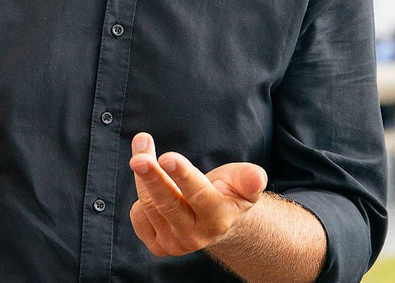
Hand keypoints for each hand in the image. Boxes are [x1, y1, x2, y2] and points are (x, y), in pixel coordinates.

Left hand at [128, 132, 266, 256]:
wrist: (219, 222)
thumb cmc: (230, 193)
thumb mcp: (244, 182)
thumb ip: (249, 179)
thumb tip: (256, 177)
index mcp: (219, 218)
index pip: (198, 195)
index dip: (182, 175)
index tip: (167, 157)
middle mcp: (196, 235)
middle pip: (167, 204)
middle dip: (151, 178)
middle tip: (138, 158)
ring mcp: (175, 244)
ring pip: (148, 204)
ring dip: (144, 174)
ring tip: (144, 149)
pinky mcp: (158, 246)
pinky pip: (138, 216)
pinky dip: (140, 193)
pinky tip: (153, 183)